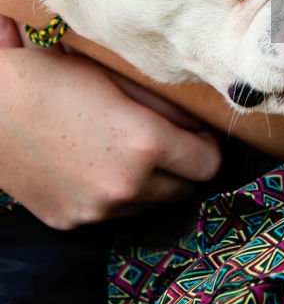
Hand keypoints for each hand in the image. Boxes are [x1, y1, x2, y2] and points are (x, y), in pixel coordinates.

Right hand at [0, 35, 221, 229]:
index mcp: (145, 144)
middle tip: (167, 140)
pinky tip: (96, 164)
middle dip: (182, 166)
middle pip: (185, 189)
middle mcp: (126, 186)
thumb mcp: (118, 80)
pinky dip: (116, 195)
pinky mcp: (73, 223)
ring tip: (127, 150)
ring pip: (150, 205)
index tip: (195, 133)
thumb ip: (166, 107)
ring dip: (151, 183)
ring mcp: (97, 211)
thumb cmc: (55, 80)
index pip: (209, 164)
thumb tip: (199, 125)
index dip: (206, 146)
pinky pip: (113, 214)